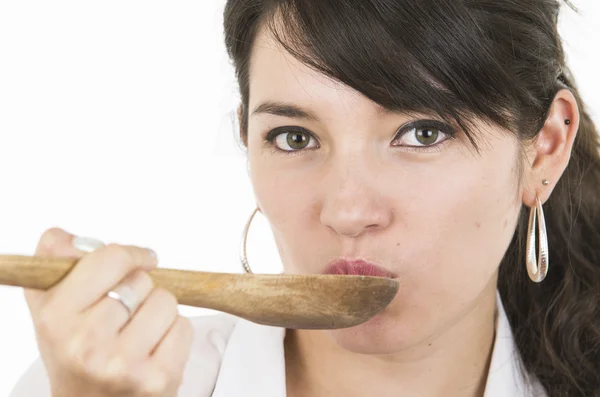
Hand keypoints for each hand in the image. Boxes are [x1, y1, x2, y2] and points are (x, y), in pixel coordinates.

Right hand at [24, 227, 192, 396]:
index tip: (140, 259)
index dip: (131, 254)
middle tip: (124, 314)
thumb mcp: (54, 308)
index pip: (110, 258)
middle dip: (140, 290)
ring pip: (166, 301)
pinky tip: (153, 350)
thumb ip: (58, 265)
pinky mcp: (157, 378)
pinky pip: (184, 327)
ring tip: (138, 333)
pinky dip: (175, 333)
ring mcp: (123, 363)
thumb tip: (65, 238)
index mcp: (55, 316)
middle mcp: (86, 343)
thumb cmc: (77, 352)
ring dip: (160, 311)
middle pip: (142, 280)